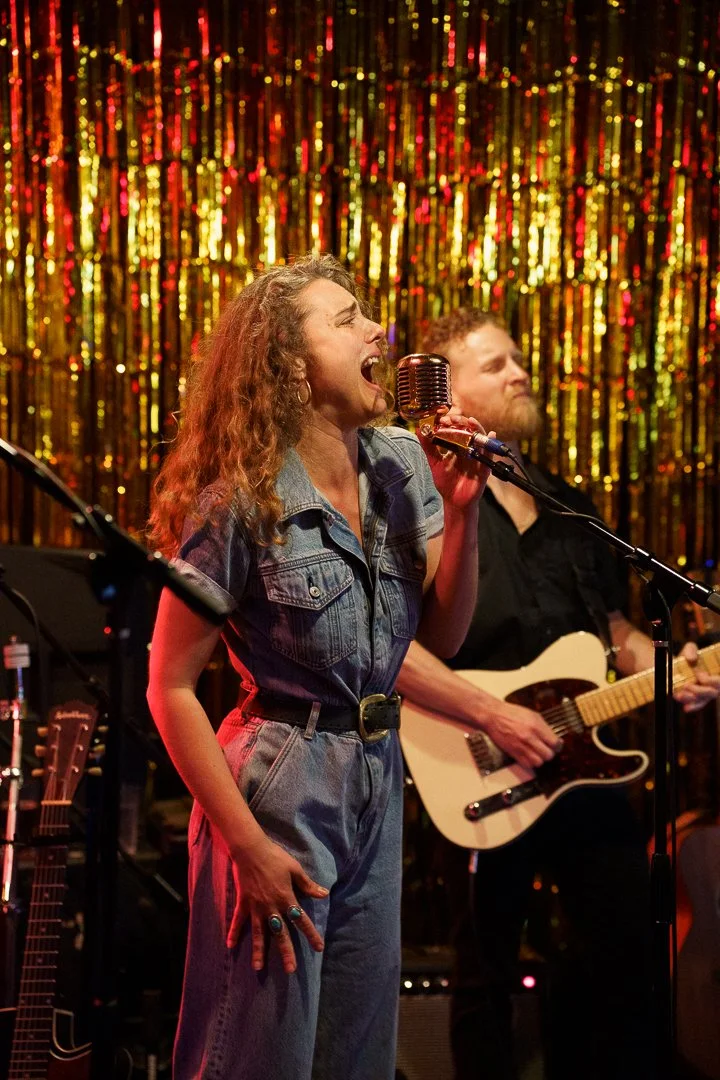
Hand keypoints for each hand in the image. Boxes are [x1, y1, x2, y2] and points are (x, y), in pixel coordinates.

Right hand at [226, 832, 327, 973]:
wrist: (251, 850)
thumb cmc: (275, 857)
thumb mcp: (295, 869)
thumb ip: (307, 885)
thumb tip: (324, 895)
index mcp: (286, 898)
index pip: (301, 920)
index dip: (311, 934)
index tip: (318, 948)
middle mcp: (272, 907)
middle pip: (280, 933)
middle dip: (286, 952)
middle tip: (291, 970)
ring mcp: (256, 907)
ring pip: (259, 933)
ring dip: (259, 950)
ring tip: (258, 968)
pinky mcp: (243, 903)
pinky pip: (238, 920)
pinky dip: (234, 932)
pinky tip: (230, 945)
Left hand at [417, 407, 492, 510]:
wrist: (454, 501)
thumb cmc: (446, 482)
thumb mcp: (434, 463)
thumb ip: (428, 447)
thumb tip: (419, 430)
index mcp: (457, 446)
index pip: (456, 429)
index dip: (451, 421)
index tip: (442, 419)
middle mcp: (468, 448)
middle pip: (468, 430)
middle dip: (461, 422)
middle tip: (452, 420)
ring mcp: (477, 456)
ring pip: (480, 438)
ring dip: (477, 428)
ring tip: (471, 421)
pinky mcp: (484, 466)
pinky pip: (490, 453)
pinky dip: (491, 443)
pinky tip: (490, 434)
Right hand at [482, 701, 562, 770]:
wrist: (493, 716)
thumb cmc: (511, 713)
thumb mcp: (532, 715)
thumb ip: (543, 727)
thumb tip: (552, 737)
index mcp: (536, 727)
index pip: (554, 743)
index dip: (557, 745)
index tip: (556, 745)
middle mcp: (530, 738)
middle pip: (548, 755)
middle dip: (549, 753)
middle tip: (547, 749)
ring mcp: (521, 747)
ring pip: (539, 762)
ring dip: (540, 759)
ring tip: (538, 754)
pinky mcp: (513, 753)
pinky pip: (527, 764)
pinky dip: (530, 762)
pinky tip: (529, 756)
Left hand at [674, 641, 719, 712]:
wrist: (677, 665)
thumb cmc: (687, 657)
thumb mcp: (689, 649)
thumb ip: (691, 650)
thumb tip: (692, 659)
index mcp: (715, 673)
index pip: (719, 682)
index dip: (711, 680)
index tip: (699, 674)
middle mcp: (713, 685)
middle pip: (713, 693)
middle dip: (700, 691)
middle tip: (687, 685)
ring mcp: (705, 692)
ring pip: (704, 700)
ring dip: (693, 699)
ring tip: (680, 694)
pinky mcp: (696, 698)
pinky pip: (697, 705)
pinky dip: (692, 706)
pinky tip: (686, 708)